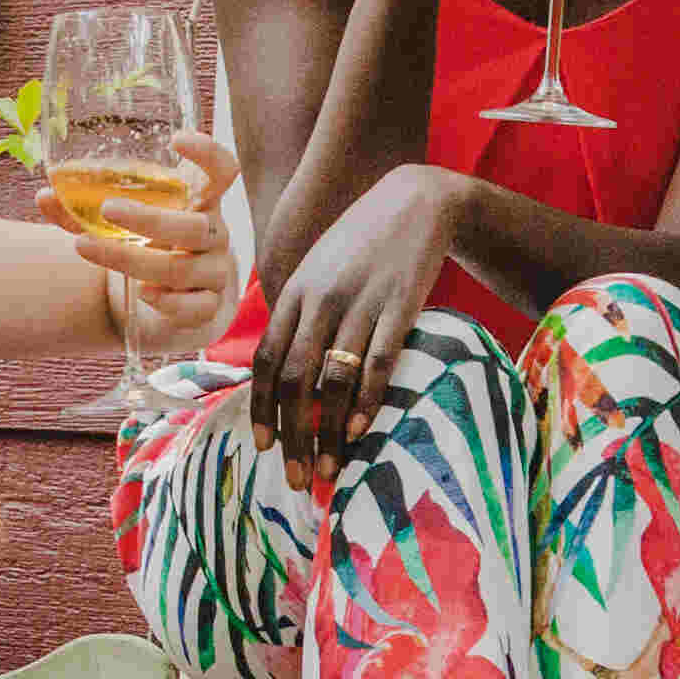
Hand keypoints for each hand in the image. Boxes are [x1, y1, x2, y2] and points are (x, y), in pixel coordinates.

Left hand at [72, 128, 239, 349]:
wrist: (172, 303)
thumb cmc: (148, 247)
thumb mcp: (120, 225)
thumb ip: (84, 210)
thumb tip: (45, 195)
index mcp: (200, 202)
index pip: (222, 172)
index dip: (207, 155)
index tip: (177, 140)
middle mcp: (213, 234)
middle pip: (194, 225)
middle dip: (149, 219)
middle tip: (108, 209)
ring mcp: (215, 272)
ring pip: (182, 268)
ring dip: (132, 260)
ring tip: (88, 248)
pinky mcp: (208, 307)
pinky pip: (193, 307)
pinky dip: (167, 301)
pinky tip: (143, 293)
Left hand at [251, 160, 469, 488]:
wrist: (416, 201)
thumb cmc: (363, 242)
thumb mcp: (319, 270)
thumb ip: (299, 312)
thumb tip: (284, 367)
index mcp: (295, 293)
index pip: (269, 360)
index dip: (264, 407)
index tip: (264, 446)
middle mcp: (320, 300)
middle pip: (296, 379)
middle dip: (291, 435)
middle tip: (294, 477)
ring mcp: (360, 304)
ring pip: (332, 379)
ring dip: (326, 432)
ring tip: (328, 469)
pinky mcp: (399, 307)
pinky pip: (377, 362)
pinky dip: (365, 401)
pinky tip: (359, 432)